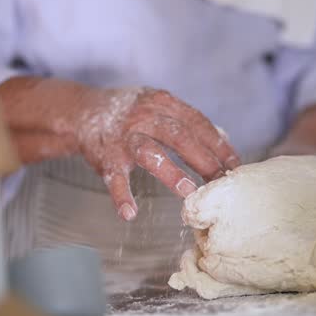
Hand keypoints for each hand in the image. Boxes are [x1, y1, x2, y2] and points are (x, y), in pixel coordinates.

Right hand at [0, 77, 239, 220]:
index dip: (218, 144)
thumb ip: (186, 122)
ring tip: (189, 192)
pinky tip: (130, 213)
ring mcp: (124, 136)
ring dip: (171, 173)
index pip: (196, 122)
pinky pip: (114, 178)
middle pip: (179, 136)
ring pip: (150, 153)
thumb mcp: (158, 106)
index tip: (235, 164)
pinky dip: (121, 196)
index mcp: (161, 102)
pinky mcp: (105, 156)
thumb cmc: (128, 113)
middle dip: (204, 159)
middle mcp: (143, 115)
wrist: (81, 111)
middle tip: (221, 182)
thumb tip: (223, 140)